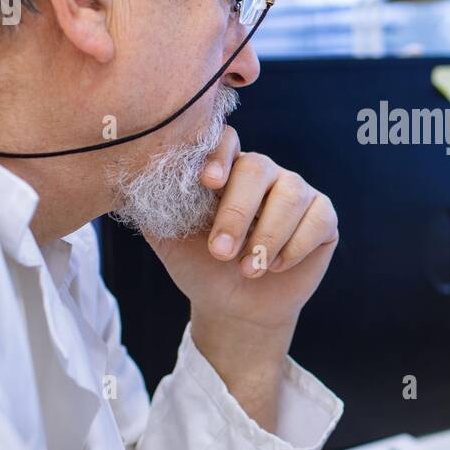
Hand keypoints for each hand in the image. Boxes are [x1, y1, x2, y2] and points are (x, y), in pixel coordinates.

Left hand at [144, 125, 337, 427]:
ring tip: (248, 269)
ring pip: (291, 195)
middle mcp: (264, 173)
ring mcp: (297, 192)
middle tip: (221, 252)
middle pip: (259, 168)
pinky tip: (275, 266)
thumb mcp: (169, 238)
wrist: (235, 309)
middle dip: (238, 212)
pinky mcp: (323, 217)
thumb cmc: (201, 267)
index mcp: (226, 169)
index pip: (227, 141)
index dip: (220, 155)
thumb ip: (153, 206)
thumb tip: (126, 180)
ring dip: (267, 236)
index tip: (208, 182)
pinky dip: (295, 246)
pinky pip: (318, 219)